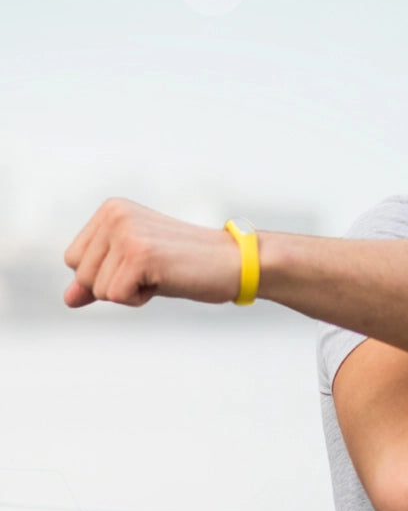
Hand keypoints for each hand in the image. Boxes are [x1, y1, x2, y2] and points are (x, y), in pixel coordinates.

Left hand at [63, 198, 242, 307]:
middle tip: (156, 271)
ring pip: (97, 289)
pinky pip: (115, 297)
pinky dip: (140, 299)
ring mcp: (127, 232)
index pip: (75, 260)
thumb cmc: (190, 267)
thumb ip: (100, 280)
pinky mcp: (140, 254)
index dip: (107, 275)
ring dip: (131, 293)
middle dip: (116, 286)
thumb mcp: (137, 270)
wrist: (236, 263)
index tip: (145, 265)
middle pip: (81, 275)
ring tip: (163, 274)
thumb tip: (68, 300)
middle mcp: (115, 215)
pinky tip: (167, 280)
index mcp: (111, 209)